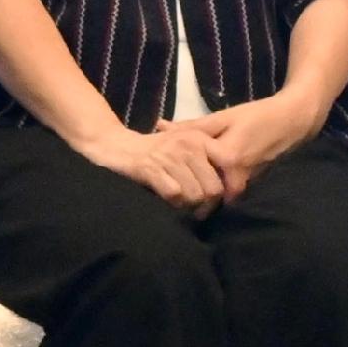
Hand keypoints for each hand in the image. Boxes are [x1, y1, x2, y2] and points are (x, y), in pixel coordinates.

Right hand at [67, 116, 228, 216]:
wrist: (113, 145)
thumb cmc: (154, 150)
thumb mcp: (183, 147)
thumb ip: (208, 161)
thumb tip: (233, 190)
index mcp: (198, 138)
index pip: (230, 165)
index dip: (229, 187)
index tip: (219, 198)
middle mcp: (186, 144)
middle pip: (213, 189)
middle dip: (206, 204)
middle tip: (196, 208)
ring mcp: (168, 155)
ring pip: (195, 196)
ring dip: (187, 205)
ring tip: (180, 202)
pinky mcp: (150, 167)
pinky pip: (174, 195)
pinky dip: (171, 202)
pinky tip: (165, 198)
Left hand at [173, 90, 327, 200]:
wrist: (293, 122)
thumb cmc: (256, 115)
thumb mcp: (222, 117)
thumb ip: (192, 126)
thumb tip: (159, 127)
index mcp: (227, 158)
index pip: (192, 172)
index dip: (173, 171)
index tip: (155, 173)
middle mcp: (238, 176)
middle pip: (205, 192)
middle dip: (186, 193)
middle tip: (165, 191)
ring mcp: (247, 183)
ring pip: (218, 195)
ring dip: (200, 193)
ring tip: (179, 187)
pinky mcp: (253, 184)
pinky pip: (229, 191)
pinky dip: (215, 188)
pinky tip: (200, 182)